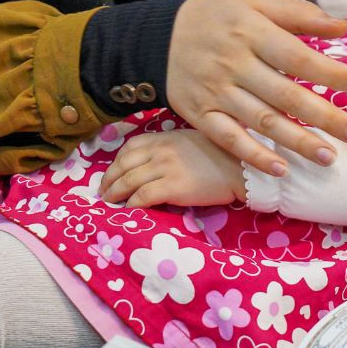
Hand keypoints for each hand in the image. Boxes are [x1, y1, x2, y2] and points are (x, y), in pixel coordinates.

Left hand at [99, 129, 246, 207]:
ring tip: (109, 202)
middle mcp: (161, 150)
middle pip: (123, 164)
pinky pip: (142, 197)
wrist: (242, 168)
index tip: (112, 173)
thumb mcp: (193, 141)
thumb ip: (172, 148)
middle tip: (104, 192)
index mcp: (165, 137)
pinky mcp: (172, 187)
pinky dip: (131, 205)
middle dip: (109, 179)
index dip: (116, 161)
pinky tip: (129, 210)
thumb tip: (156, 161)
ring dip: (115, 193)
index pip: (130, 147)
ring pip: (128, 181)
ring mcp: (165, 168)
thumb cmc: (224, 155)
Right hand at [166, 0, 346, 176]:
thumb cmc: (217, 18)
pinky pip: (229, 139)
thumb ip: (299, 15)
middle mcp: (234, 64)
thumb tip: (344, 27)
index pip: (296, 57)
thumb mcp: (255, 3)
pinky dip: (254, 156)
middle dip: (324, 116)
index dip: (329, 73)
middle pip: (285, 95)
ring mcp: (216, 92)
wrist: (156, 37)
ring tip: (329, 157)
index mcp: (251, 32)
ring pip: (262, 121)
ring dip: (297, 142)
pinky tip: (281, 170)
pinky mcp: (201, 115)